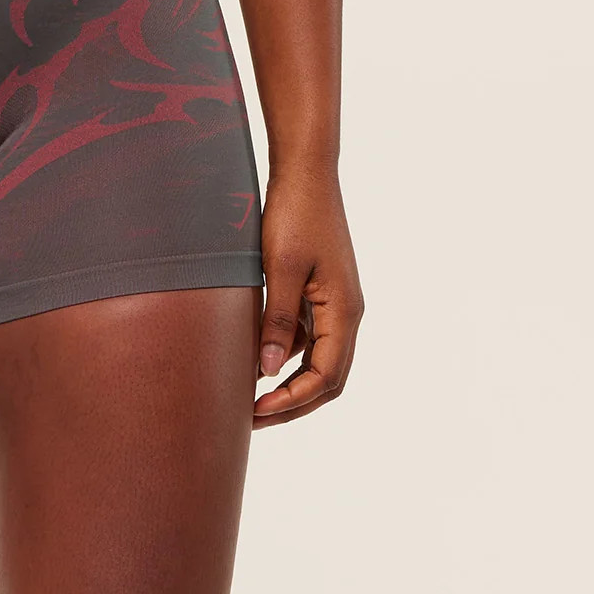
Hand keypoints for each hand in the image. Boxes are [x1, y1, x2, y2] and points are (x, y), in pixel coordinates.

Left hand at [252, 167, 363, 428]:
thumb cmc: (294, 215)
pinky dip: (283, 358)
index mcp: (344, 311)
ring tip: (247, 398)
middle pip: (327, 379)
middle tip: (251, 420)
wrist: (305, 174)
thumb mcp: (280, 269)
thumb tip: (266, 371)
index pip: (326, 377)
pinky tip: (252, 362)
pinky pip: (306, 340)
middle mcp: (346, 314)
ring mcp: (335, 307)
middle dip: (292, 404)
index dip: (292, 401)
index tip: (256, 412)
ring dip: (287, 385)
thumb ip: (275, 321)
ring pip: (317, 363)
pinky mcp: (320, 297)